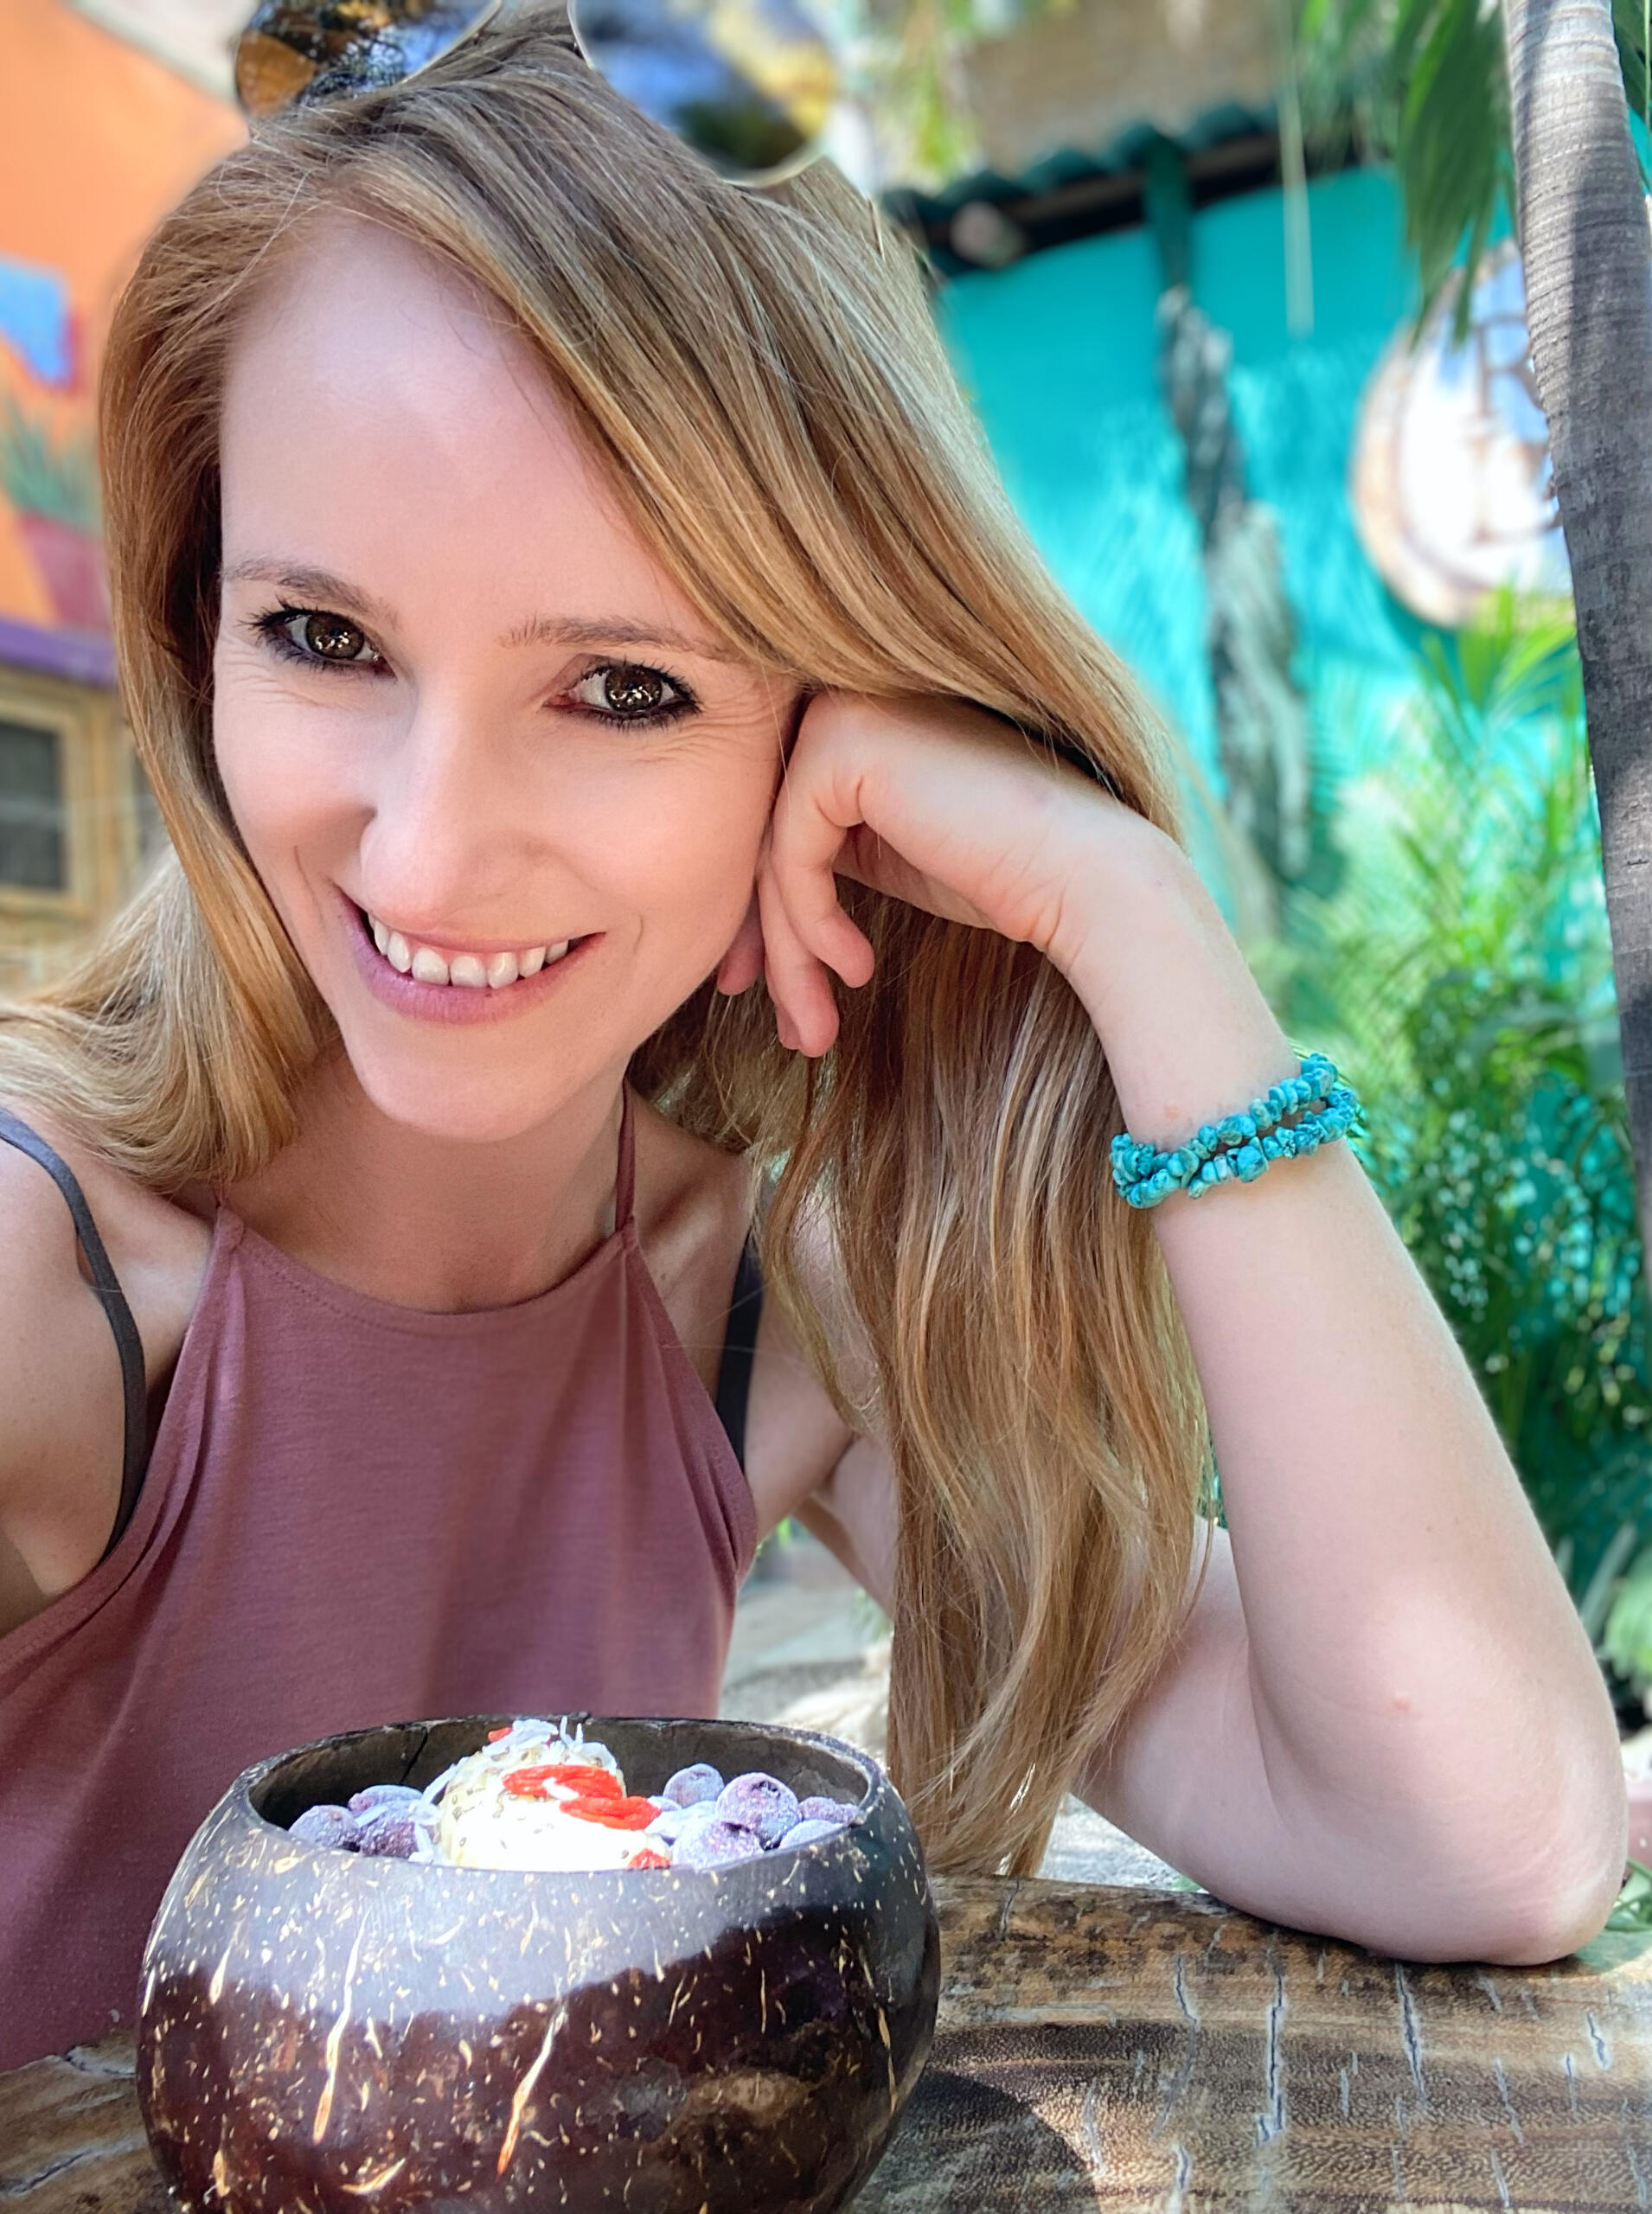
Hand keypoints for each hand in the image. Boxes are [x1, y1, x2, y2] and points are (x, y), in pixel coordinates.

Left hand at [714, 691, 1124, 1054]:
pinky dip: (811, 923)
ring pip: (770, 852)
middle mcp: (840, 695)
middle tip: (789, 1028)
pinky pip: (790, 853)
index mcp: (853, 716)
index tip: (763, 990)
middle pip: (764, 835)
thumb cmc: (1005, 876)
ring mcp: (840, 710)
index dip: (766, 914)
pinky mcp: (843, 743)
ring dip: (790, 955)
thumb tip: (745, 897)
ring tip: (814, 1030)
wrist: (1086, 876)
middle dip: (767, 943)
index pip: (777, 821)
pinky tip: (857, 967)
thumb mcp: (890, 853)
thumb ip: (825, 845)